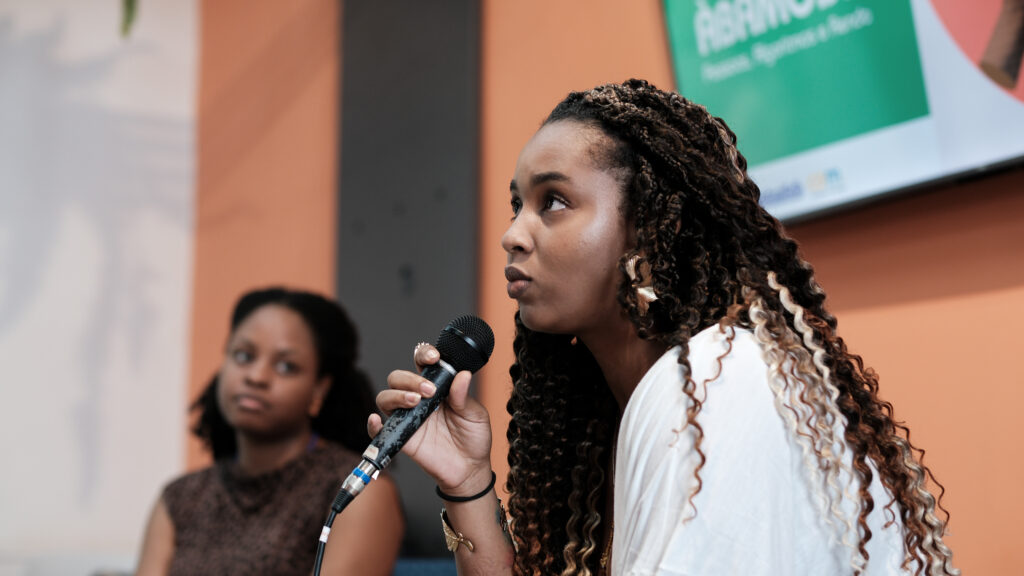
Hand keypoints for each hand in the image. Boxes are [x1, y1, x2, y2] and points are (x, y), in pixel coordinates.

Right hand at [368, 343, 494, 495]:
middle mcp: (419, 399)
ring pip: (386, 397)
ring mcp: (408, 418)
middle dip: (410, 379)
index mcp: (437, 387)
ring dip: (396, 395)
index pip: (422, 364)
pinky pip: (379, 430)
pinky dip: (373, 424)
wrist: (470, 469)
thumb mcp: (475, 414)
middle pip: (398, 378)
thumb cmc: (474, 438)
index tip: (434, 357)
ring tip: (415, 401)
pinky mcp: (402, 438)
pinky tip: (377, 420)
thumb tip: (462, 374)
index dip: (424, 354)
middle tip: (429, 391)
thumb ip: (464, 396)